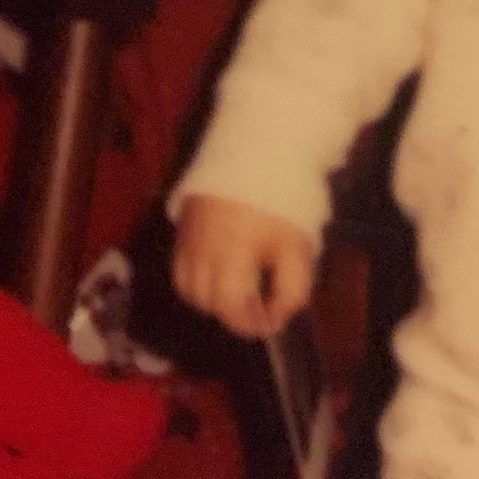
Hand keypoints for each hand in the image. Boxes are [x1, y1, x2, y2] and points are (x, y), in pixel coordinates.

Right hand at [172, 195, 316, 340]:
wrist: (260, 154)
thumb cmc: (283, 203)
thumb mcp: (297, 248)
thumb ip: (291, 289)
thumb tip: (277, 318)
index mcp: (231, 256)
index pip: (231, 308)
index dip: (252, 323)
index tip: (273, 321)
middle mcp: (201, 253)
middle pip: (207, 302)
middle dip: (233, 313)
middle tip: (259, 308)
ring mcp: (187, 240)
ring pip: (189, 289)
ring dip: (212, 300)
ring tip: (239, 291)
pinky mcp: (181, 229)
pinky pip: (180, 269)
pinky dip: (197, 281)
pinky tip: (219, 273)